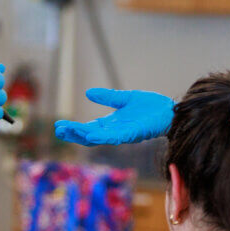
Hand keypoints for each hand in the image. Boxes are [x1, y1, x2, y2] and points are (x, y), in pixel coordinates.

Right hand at [52, 89, 174, 145]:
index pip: (89, 129)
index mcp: (112, 124)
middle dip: (73, 133)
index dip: (74, 128)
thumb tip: (88, 93)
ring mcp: (123, 134)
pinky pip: (114, 137)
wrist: (171, 111)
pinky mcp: (132, 134)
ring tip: (69, 130)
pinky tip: (90, 134)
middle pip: (90, 136)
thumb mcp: (125, 98)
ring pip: (98, 137)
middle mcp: (115, 132)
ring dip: (83, 135)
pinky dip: (101, 136)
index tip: (59, 126)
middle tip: (58, 130)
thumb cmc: (151, 107)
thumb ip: (108, 97)